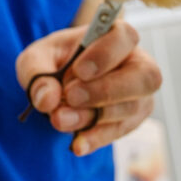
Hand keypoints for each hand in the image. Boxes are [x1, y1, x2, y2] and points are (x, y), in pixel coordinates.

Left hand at [15, 20, 161, 155]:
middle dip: (106, 90)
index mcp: (116, 36)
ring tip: (60, 119)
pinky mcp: (132, 120)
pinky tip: (77, 144)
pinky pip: (121, 131)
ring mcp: (138, 95)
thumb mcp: (36, 58)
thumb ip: (37, 72)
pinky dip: (96, 138)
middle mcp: (136, 64)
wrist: (57, 83)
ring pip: (131, 108)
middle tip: (71, 97)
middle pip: (144, 77)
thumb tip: (48, 99)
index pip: (124, 37)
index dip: (105, 54)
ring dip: (94, 117)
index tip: (80, 70)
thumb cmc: (53, 60)